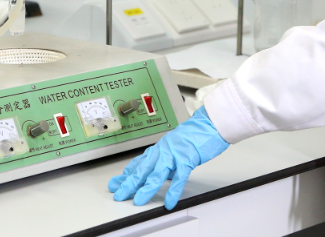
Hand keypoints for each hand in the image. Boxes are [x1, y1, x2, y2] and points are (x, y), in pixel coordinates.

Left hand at [108, 107, 228, 209]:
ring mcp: (174, 154)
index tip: (116, 183)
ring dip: (146, 188)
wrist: (209, 123)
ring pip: (157, 173)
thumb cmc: (194, 135)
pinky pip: (179, 177)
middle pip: (143, 169)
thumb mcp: (174, 147)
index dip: (126, 174)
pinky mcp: (188, 159)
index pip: (139, 163)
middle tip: (119, 194)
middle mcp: (163, 151)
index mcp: (159, 148)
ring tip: (138, 200)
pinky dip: (173, 190)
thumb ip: (165, 160)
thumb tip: (158, 173)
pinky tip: (168, 201)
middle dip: (129, 183)